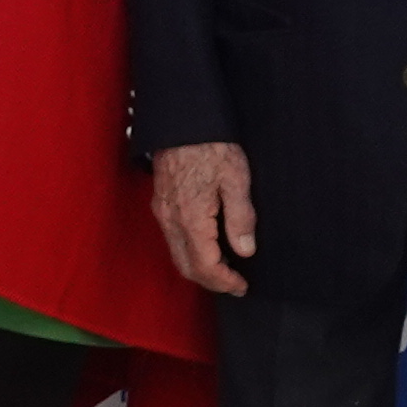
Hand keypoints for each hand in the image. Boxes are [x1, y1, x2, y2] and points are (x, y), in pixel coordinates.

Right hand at [149, 143, 257, 295]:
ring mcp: (163, 212)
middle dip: (211, 282)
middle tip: (235, 284)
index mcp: (192, 219)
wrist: (182, 120)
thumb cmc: (211, 146)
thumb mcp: (236, 178)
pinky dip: (190, 252)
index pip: (206, 266)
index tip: (242, 286)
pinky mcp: (161, 203)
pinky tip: (208, 246)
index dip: (224, 282)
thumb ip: (241, 217)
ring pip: (177, 255)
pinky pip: (172, 239)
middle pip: (187, 267)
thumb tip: (245, 250)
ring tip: (225, 268)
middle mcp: (171, 220)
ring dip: (200, 268)